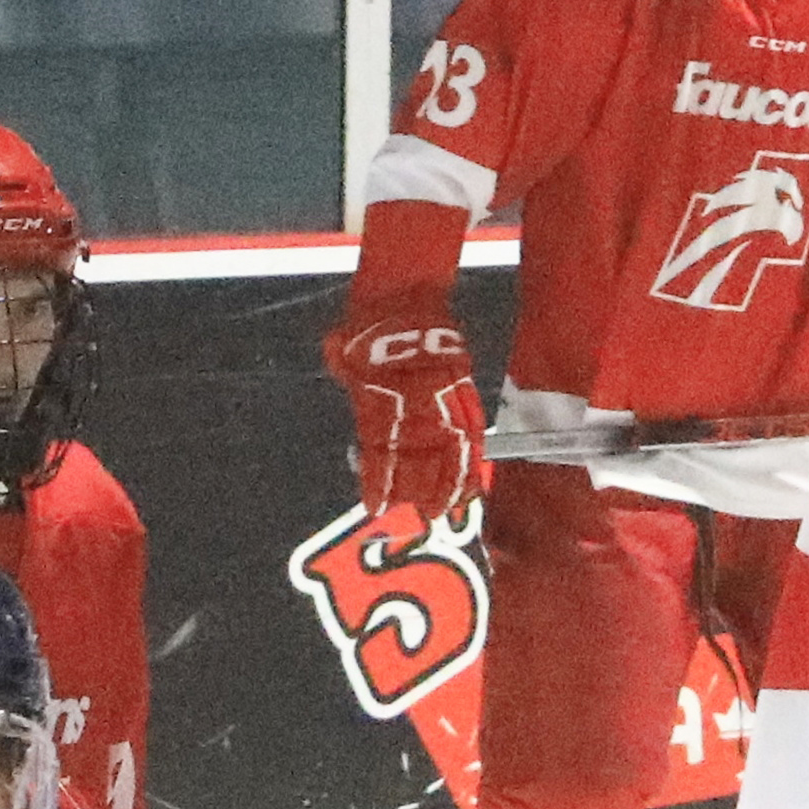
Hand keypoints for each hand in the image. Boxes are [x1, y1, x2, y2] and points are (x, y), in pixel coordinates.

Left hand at [328, 313, 486, 535]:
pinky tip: (472, 479)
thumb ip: (346, 371)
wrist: (403, 291)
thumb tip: (336, 363)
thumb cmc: (366, 322)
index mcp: (376, 397)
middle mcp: (410, 402)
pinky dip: (471, 456)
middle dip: (418, 490)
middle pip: (417, 455)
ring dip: (449, 482)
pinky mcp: (461, 389)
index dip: (379, 479)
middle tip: (420, 517)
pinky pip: (470, 428)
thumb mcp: (343, 351)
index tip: (377, 506)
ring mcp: (439, 396)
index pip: (378, 448)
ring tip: (448, 510)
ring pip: (448, 448)